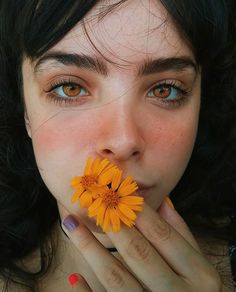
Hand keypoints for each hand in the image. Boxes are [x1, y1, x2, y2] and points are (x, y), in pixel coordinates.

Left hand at [59, 199, 221, 291]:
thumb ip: (181, 233)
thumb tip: (162, 200)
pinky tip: (74, 277)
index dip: (139, 211)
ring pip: (116, 278)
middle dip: (113, 224)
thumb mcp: (197, 264)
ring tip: (70, 223)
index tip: (118, 191)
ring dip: (90, 248)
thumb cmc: (195, 290)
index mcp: (199, 275)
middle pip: (139, 253)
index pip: (163, 235)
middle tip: (91, 202)